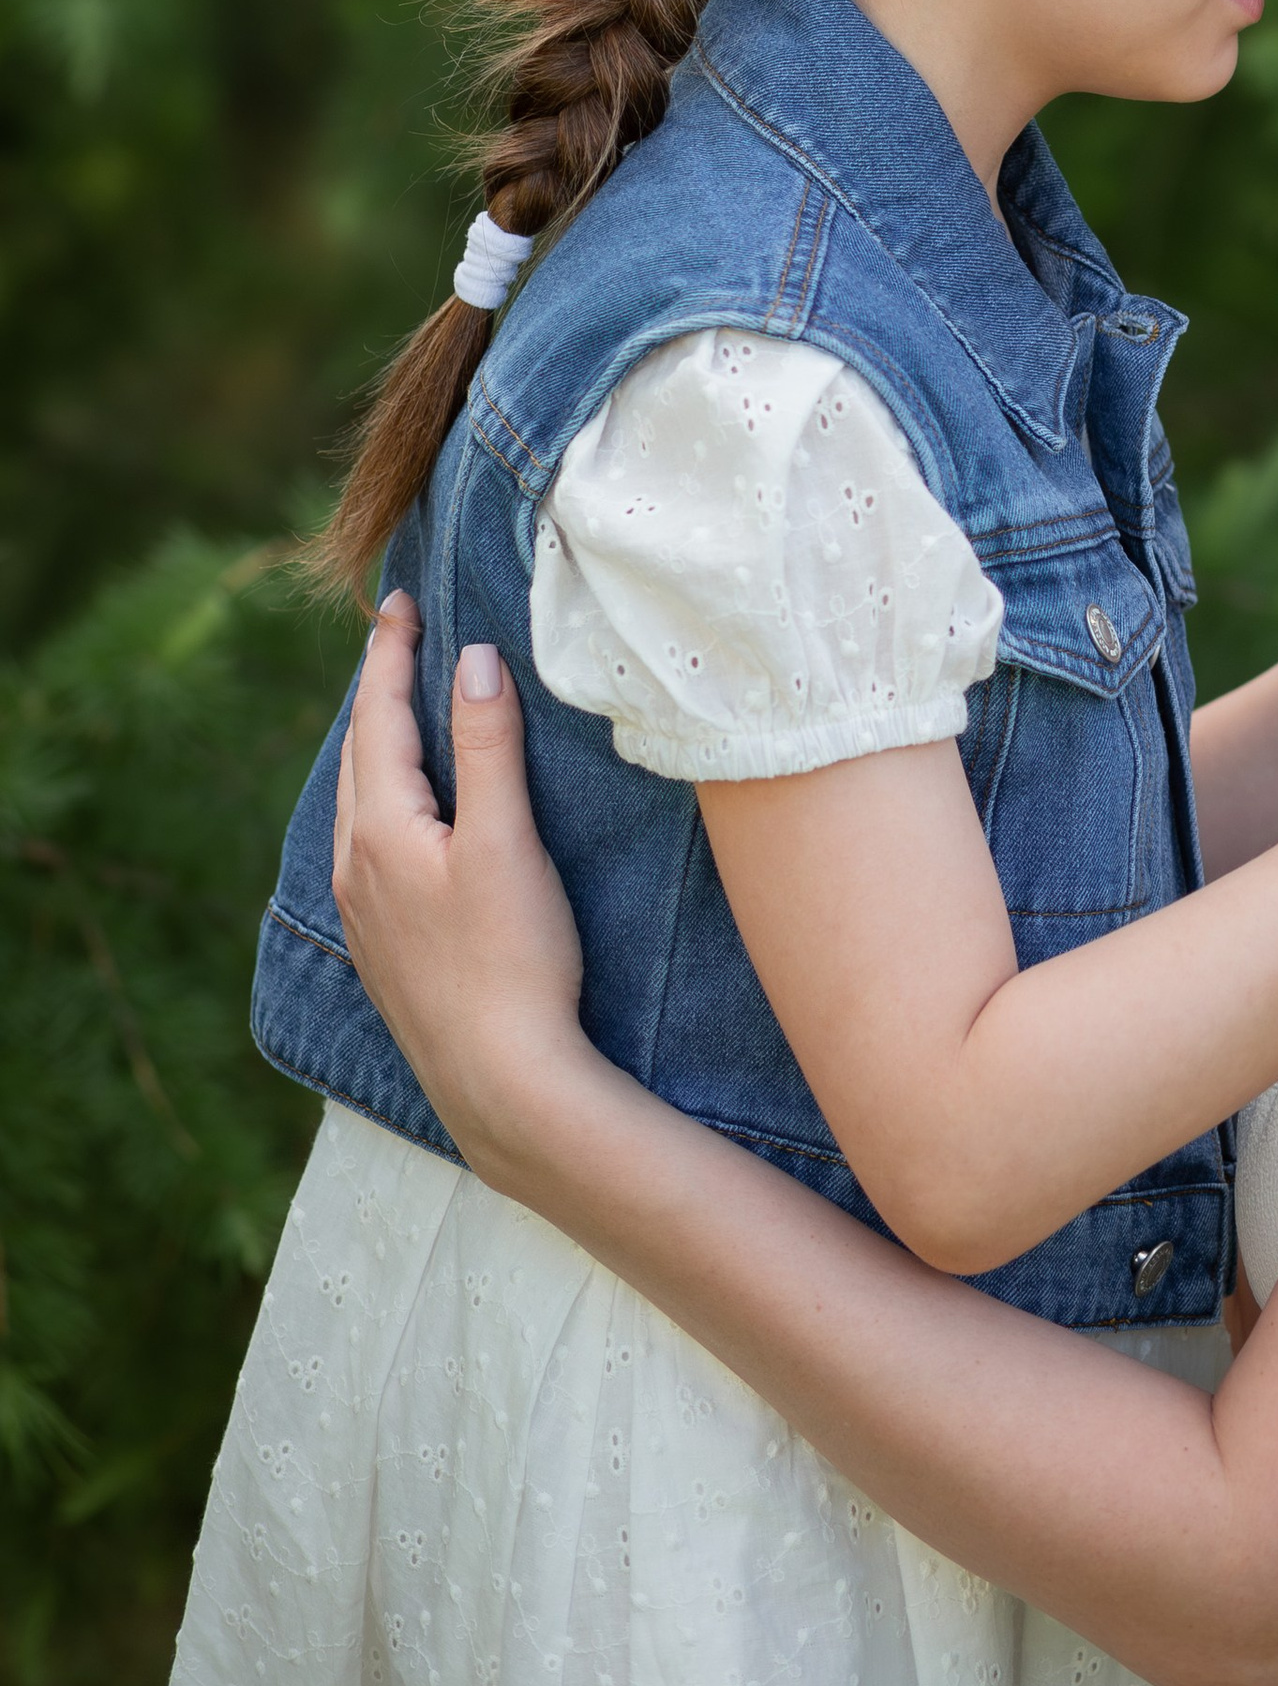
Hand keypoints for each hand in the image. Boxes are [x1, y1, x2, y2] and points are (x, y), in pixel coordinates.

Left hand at [331, 592, 593, 1189]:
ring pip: (357, 807)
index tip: (399, 601)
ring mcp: (365, 917)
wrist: (502, 1084)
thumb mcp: (507, 841)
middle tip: (396, 641)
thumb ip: (489, 747)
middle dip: (375, 695)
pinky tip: (401, 819)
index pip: (377, 719)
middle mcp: (356, 870)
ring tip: (394, 715)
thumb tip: (473, 660)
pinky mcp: (386, 951)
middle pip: (358, 759)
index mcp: (379, 833)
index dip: (389, 655)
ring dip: (375, 750)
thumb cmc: (513, 959)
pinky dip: (382, 801)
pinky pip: (367, 848)